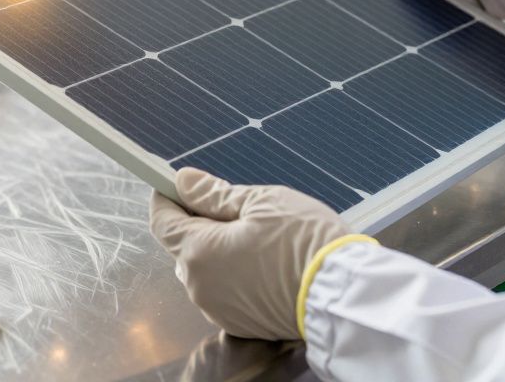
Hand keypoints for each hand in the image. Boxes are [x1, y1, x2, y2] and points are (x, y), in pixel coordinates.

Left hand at [149, 168, 348, 339]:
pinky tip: (262, 260)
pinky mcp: (239, 323)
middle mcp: (199, 287)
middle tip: (233, 204)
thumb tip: (183, 182)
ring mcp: (218, 309)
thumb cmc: (305, 242)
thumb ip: (214, 194)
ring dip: (216, 249)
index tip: (176, 183)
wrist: (343, 295)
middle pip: (182, 245)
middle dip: (198, 222)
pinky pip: (222, 291)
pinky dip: (232, 273)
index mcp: (198, 253)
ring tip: (255, 233)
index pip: (161, 221)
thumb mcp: (261, 202)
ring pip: (203, 269)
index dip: (166, 198)